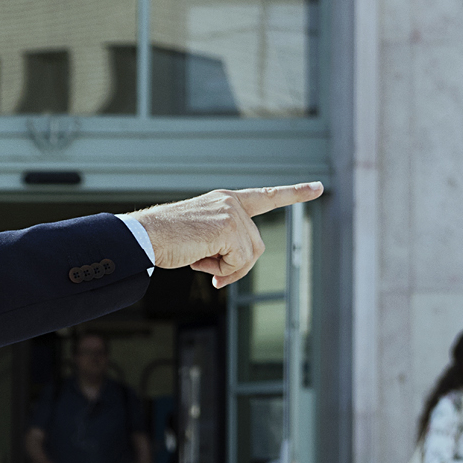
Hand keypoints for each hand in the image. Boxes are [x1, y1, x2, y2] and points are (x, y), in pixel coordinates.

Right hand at [126, 183, 325, 287]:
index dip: (294, 193)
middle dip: (236, 266)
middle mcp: (232, 203)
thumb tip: (232, 269)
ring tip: (198, 262)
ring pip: (249, 256)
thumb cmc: (164, 240)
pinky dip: (220, 270)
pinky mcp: (229, 228)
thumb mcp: (200, 237)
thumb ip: (223, 243)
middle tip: (212, 274)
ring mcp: (232, 214)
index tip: (318, 187)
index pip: (266, 196)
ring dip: (226, 269)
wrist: (144, 236)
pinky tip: (198, 261)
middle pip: (255, 246)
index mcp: (225, 200)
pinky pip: (238, 262)